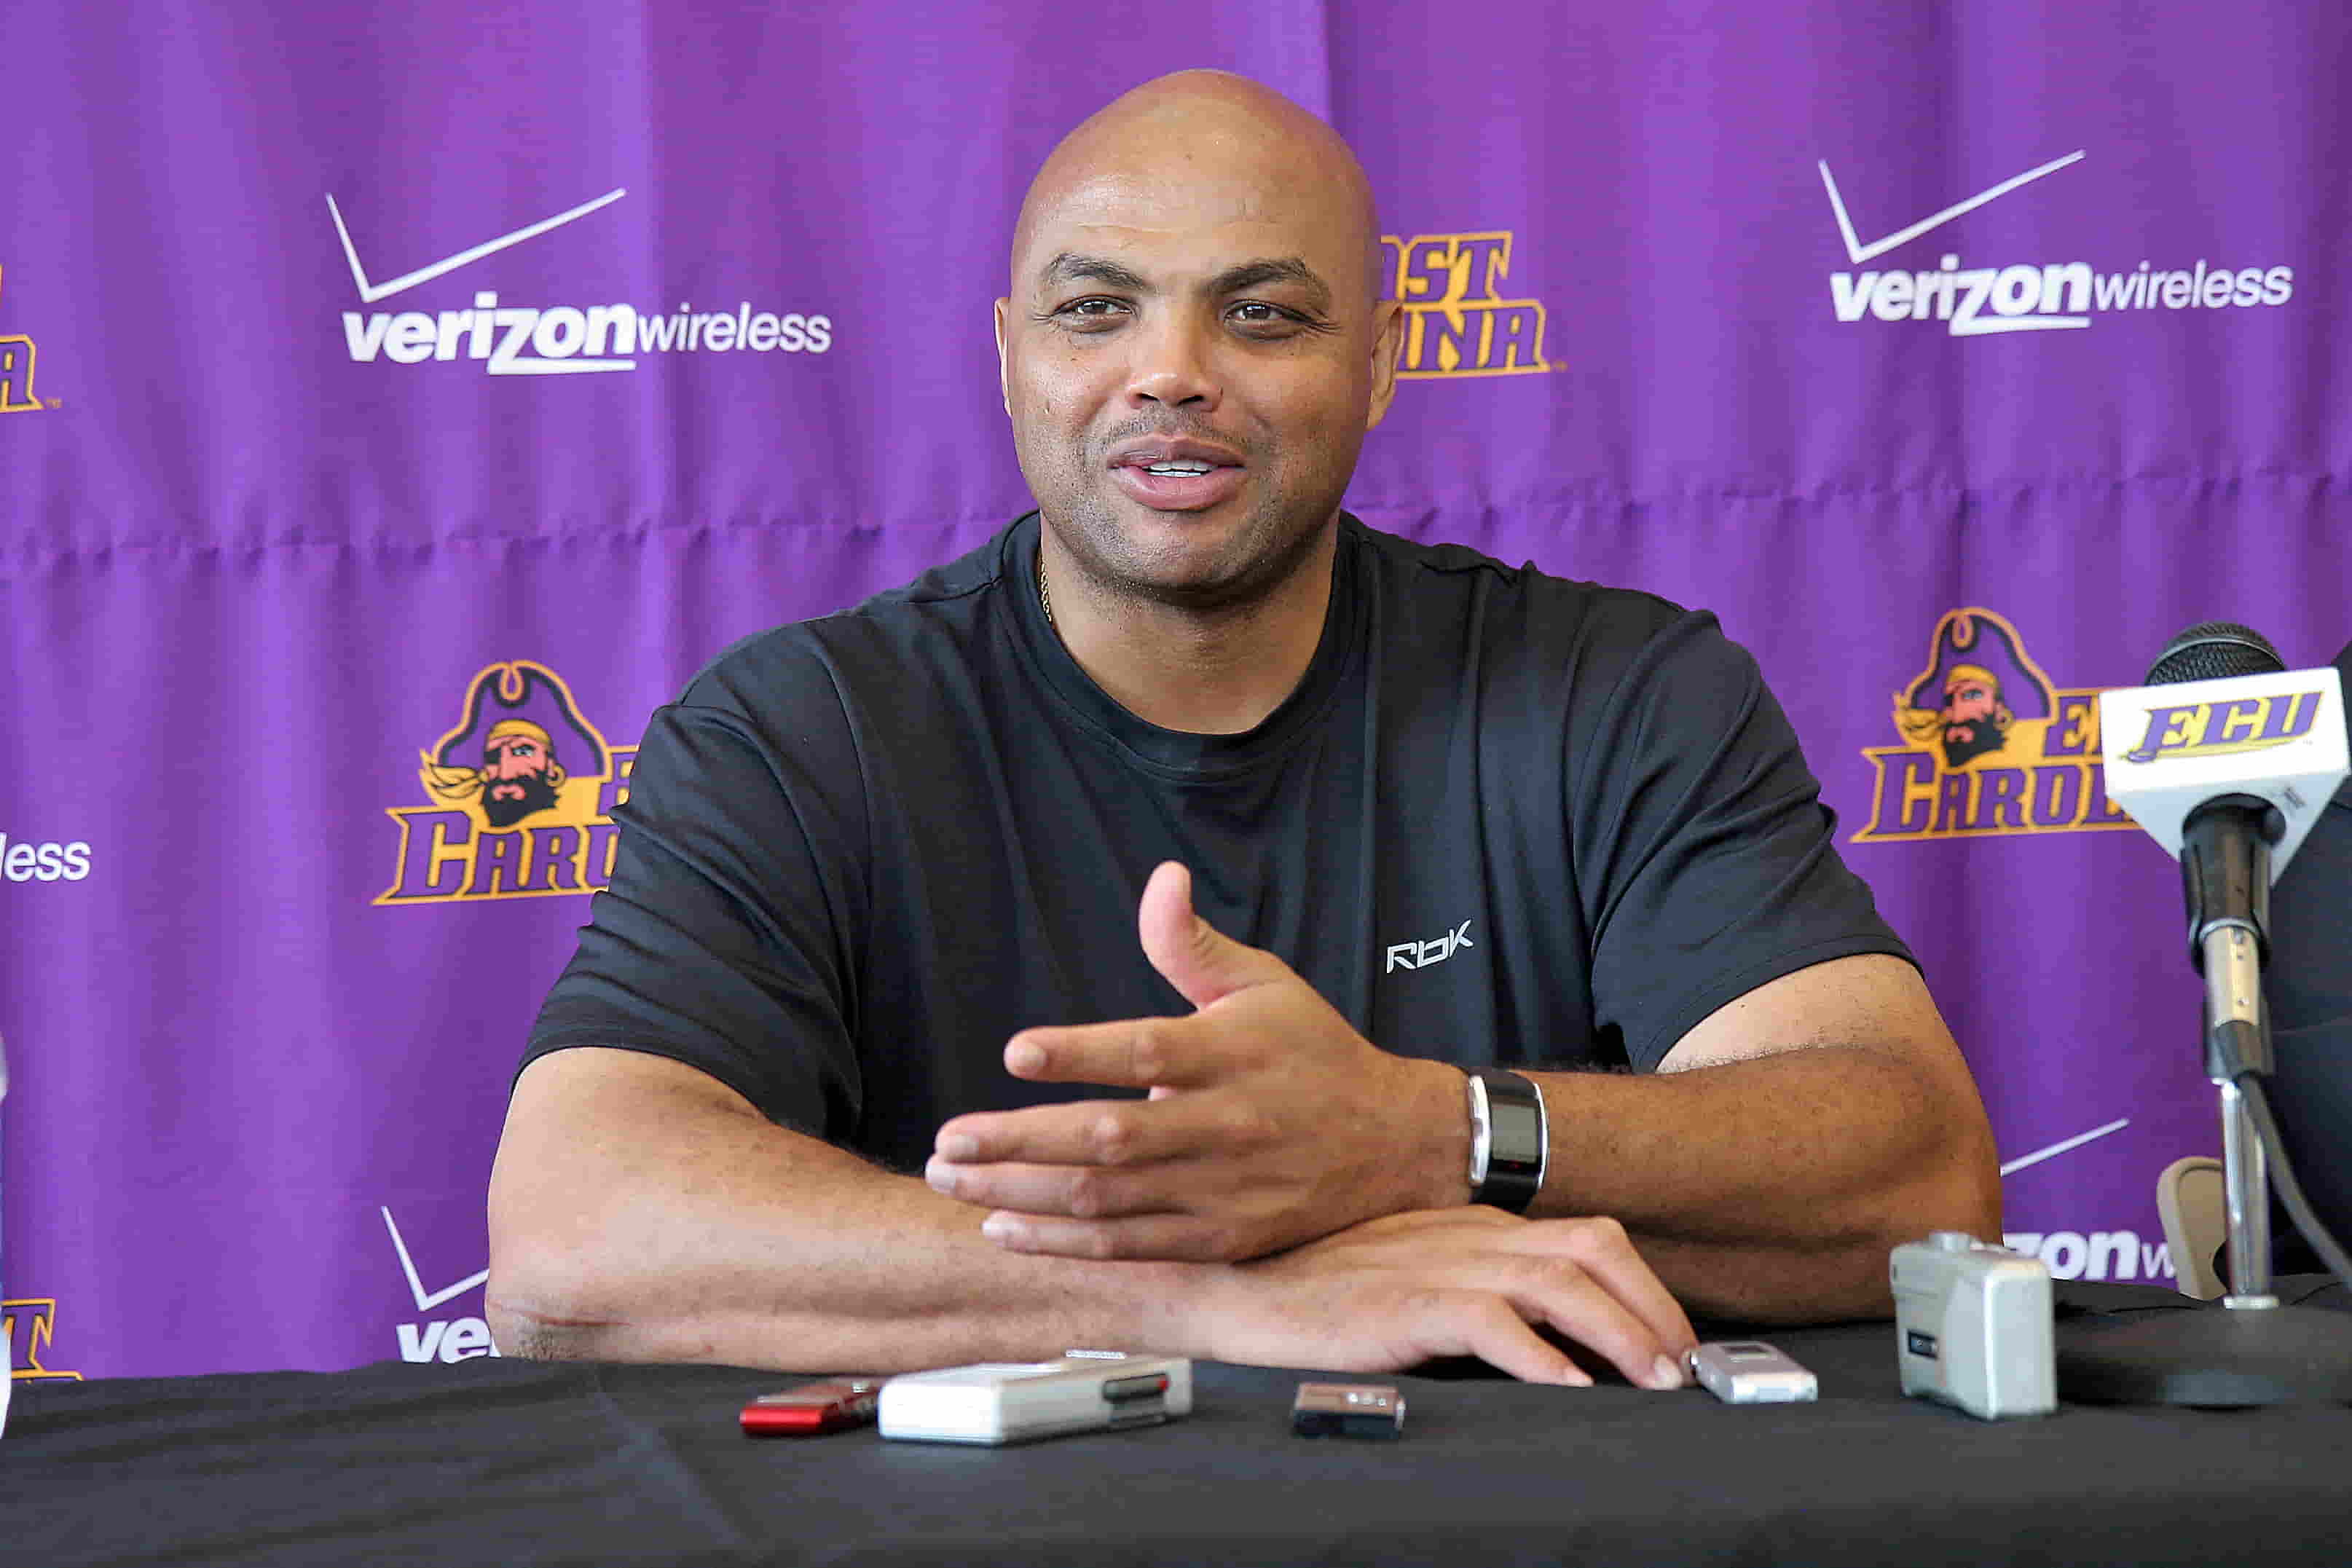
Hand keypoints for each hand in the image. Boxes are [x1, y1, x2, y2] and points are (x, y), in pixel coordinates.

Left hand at [927, 861, 1467, 1261]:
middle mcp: (1226, 1125)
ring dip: (1023, 1193)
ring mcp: (1222, 1190)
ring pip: (1109, 1199)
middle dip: (1020, 1140)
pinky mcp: (1220, 1239)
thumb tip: (1160, 878)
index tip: (1016, 1051)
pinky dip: (1064, 1241)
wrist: (1394, 1145)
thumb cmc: (1313, 1053)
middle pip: (1112, 1137)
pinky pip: (1130, 1246)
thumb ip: (1193, 943)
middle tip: (946, 1141)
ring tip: (952, 1181)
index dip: (1080, 1053)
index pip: (1146, 1052)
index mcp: (1232, 1053)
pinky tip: (1004, 1229)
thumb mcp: (1264, 983)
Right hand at [1195, 1208, 1695, 1388]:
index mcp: (1474, 1226)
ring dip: (1618, 1333)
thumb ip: (1483, 1302)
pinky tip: (1567, 1389)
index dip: (1645, 1290)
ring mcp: (1435, 1262)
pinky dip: (1538, 1355)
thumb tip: (1565, 1355)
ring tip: (1651, 1382)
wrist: (1232, 1290)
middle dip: (1652, 1308)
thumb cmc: (1321, 1297)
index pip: (1588, 1240)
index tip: (1676, 1343)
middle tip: (1684, 1368)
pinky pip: (1489, 1321)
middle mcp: (1466, 1234)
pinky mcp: (1401, 1300)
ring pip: (1558, 1281)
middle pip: (1592, 1250)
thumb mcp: (1418, 1285)